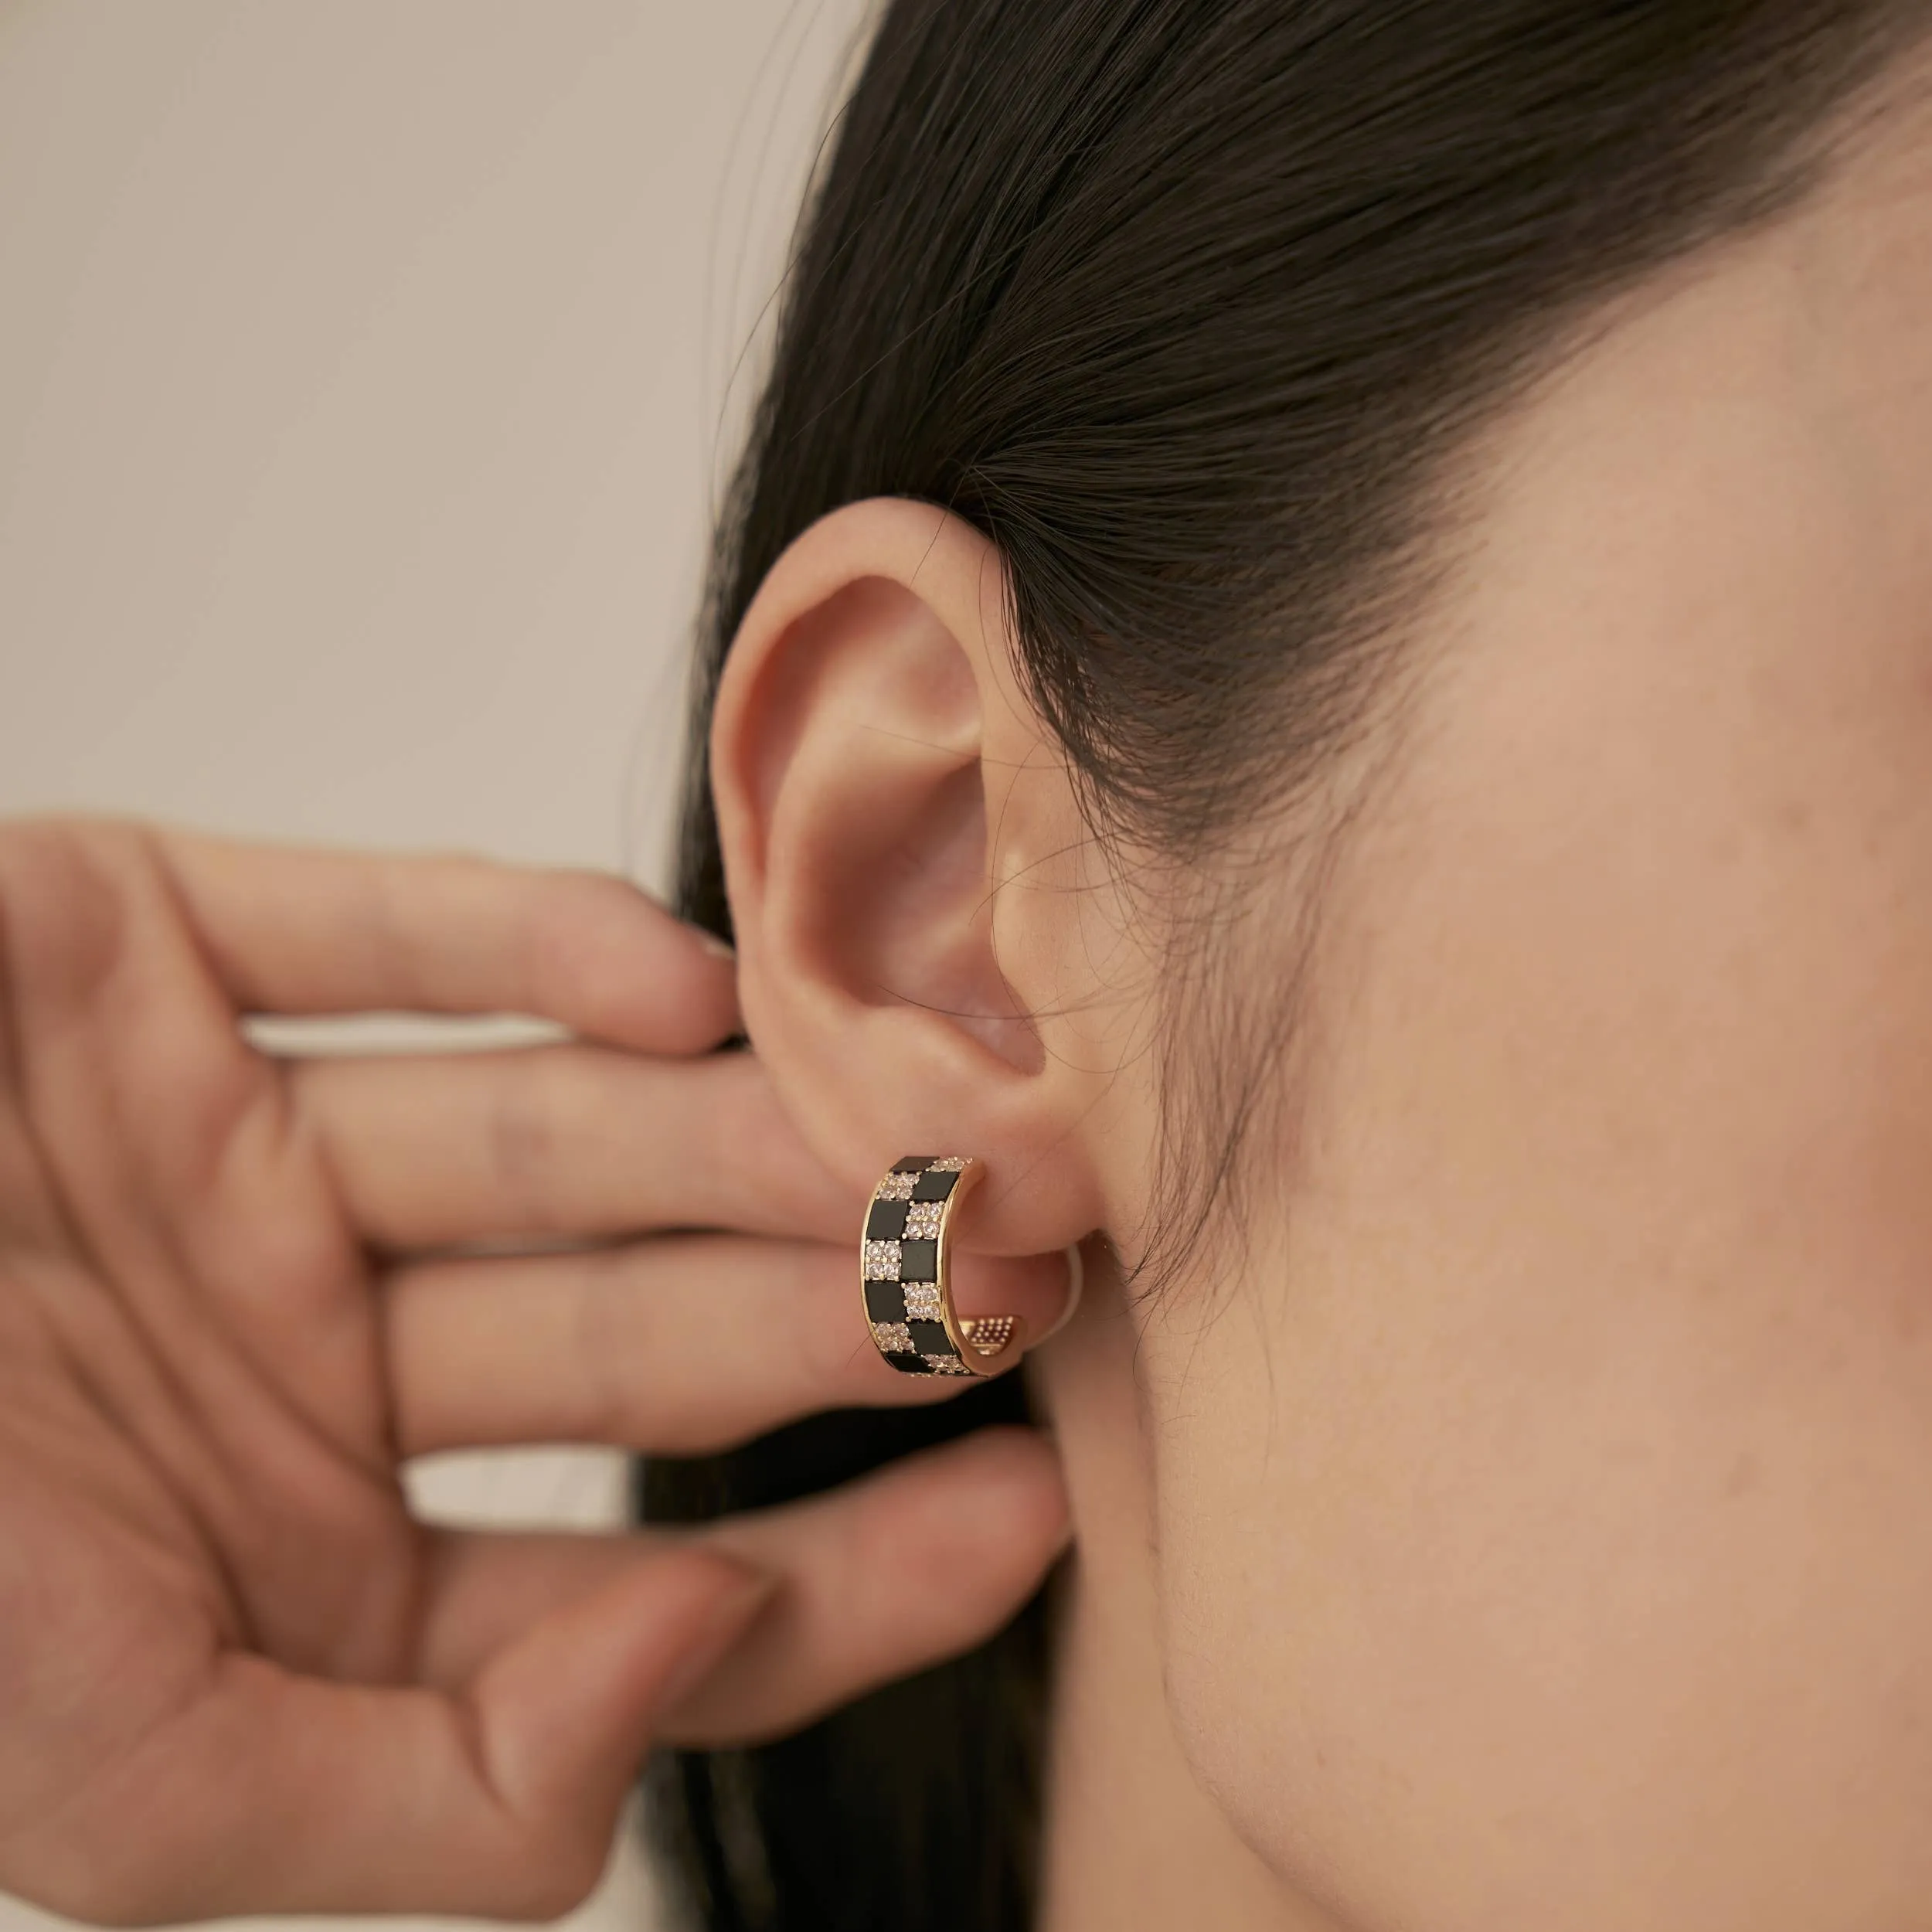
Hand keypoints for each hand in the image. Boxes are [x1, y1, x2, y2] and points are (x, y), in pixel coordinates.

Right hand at [0, 820, 1068, 1921]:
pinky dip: (528, 943)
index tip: (1035, 1508)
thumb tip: (682, 1671)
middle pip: (626, 1329)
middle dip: (828, 1300)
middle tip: (1019, 1263)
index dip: (849, 1566)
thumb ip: (425, 1795)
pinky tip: (681, 983)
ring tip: (902, 1125)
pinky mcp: (129, 955)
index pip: (643, 1584)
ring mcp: (215, 1149)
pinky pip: (374, 934)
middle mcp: (283, 1357)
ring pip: (540, 1128)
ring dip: (728, 1127)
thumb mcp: (101, 1764)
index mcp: (290, 1568)